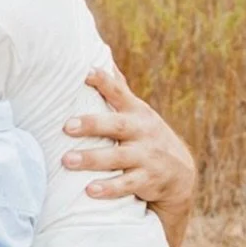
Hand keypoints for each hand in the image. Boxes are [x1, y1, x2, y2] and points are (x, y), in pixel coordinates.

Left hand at [63, 65, 195, 210]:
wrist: (179, 173)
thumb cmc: (145, 136)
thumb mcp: (137, 112)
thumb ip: (118, 89)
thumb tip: (100, 56)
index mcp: (136, 112)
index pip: (119, 92)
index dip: (104, 81)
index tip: (85, 72)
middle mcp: (142, 131)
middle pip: (117, 125)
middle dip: (91, 124)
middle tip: (66, 126)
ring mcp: (147, 156)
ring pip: (119, 157)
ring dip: (93, 159)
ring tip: (67, 160)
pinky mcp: (148, 180)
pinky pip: (127, 184)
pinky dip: (109, 188)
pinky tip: (89, 190)